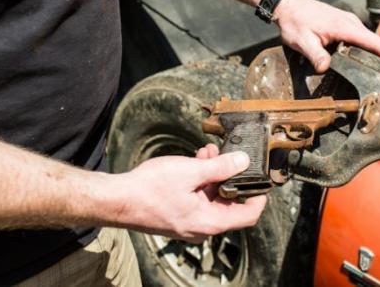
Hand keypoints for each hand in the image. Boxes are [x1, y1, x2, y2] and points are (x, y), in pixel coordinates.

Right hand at [109, 145, 265, 242]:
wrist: (118, 199)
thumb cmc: (150, 189)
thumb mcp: (191, 172)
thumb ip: (221, 167)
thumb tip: (244, 161)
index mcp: (210, 222)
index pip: (249, 215)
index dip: (259, 195)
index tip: (261, 176)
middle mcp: (202, 226)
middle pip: (230, 202)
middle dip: (231, 175)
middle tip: (227, 154)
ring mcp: (190, 221)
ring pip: (213, 197)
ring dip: (214, 173)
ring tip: (208, 152)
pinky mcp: (180, 214)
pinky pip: (199, 198)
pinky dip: (202, 180)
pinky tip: (196, 160)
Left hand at [274, 0, 379, 72]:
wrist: (289, 4)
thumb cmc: (295, 21)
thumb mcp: (302, 40)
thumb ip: (315, 54)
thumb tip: (325, 68)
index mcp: (346, 27)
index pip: (375, 42)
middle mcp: (352, 24)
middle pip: (378, 43)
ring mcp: (350, 24)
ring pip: (371, 41)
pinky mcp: (346, 26)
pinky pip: (363, 40)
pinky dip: (371, 51)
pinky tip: (371, 63)